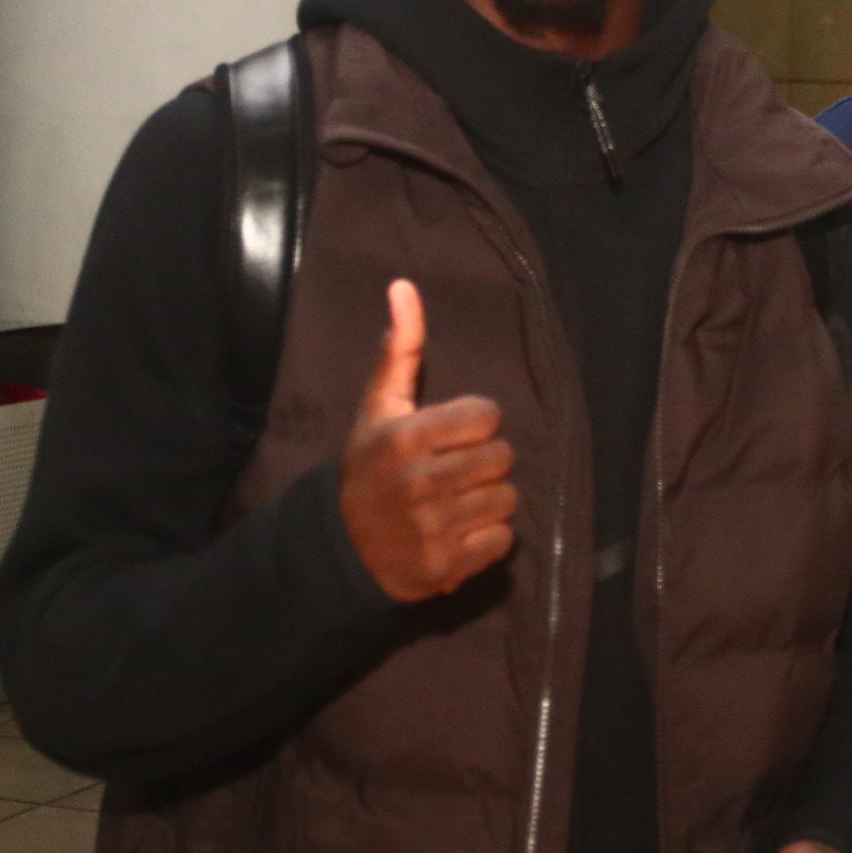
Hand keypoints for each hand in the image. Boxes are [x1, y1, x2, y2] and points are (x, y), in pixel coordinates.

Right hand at [338, 280, 517, 602]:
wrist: (344, 546)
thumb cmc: (369, 466)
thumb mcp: (379, 406)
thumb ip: (401, 348)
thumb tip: (404, 285)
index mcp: (406, 438)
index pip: (489, 416)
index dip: (476, 424)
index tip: (451, 436)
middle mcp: (420, 483)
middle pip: (503, 458)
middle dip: (485, 462)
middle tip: (455, 471)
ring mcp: (434, 528)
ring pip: (507, 500)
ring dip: (488, 500)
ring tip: (457, 501)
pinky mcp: (447, 566)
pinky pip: (503, 540)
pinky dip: (488, 538)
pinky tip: (459, 531)